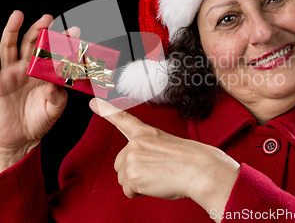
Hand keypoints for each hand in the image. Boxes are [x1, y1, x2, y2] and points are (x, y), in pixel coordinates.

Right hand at [0, 11, 70, 178]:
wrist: (20, 139)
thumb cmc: (38, 121)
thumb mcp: (54, 110)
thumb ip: (58, 97)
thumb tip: (54, 84)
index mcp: (43, 73)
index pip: (53, 53)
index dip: (62, 42)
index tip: (74, 30)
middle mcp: (27, 68)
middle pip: (32, 44)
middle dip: (39, 30)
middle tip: (48, 17)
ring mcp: (10, 73)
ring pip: (10, 47)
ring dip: (12, 30)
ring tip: (17, 15)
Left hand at [89, 98, 239, 220]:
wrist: (200, 169)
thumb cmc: (190, 162)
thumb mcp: (166, 147)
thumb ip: (147, 151)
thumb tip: (135, 168)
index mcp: (146, 133)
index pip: (123, 119)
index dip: (106, 110)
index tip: (94, 102)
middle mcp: (135, 142)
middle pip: (120, 164)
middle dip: (134, 173)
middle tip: (158, 171)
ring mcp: (131, 157)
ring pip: (124, 179)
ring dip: (139, 183)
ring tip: (159, 177)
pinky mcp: (131, 174)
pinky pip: (128, 191)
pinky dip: (140, 192)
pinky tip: (156, 184)